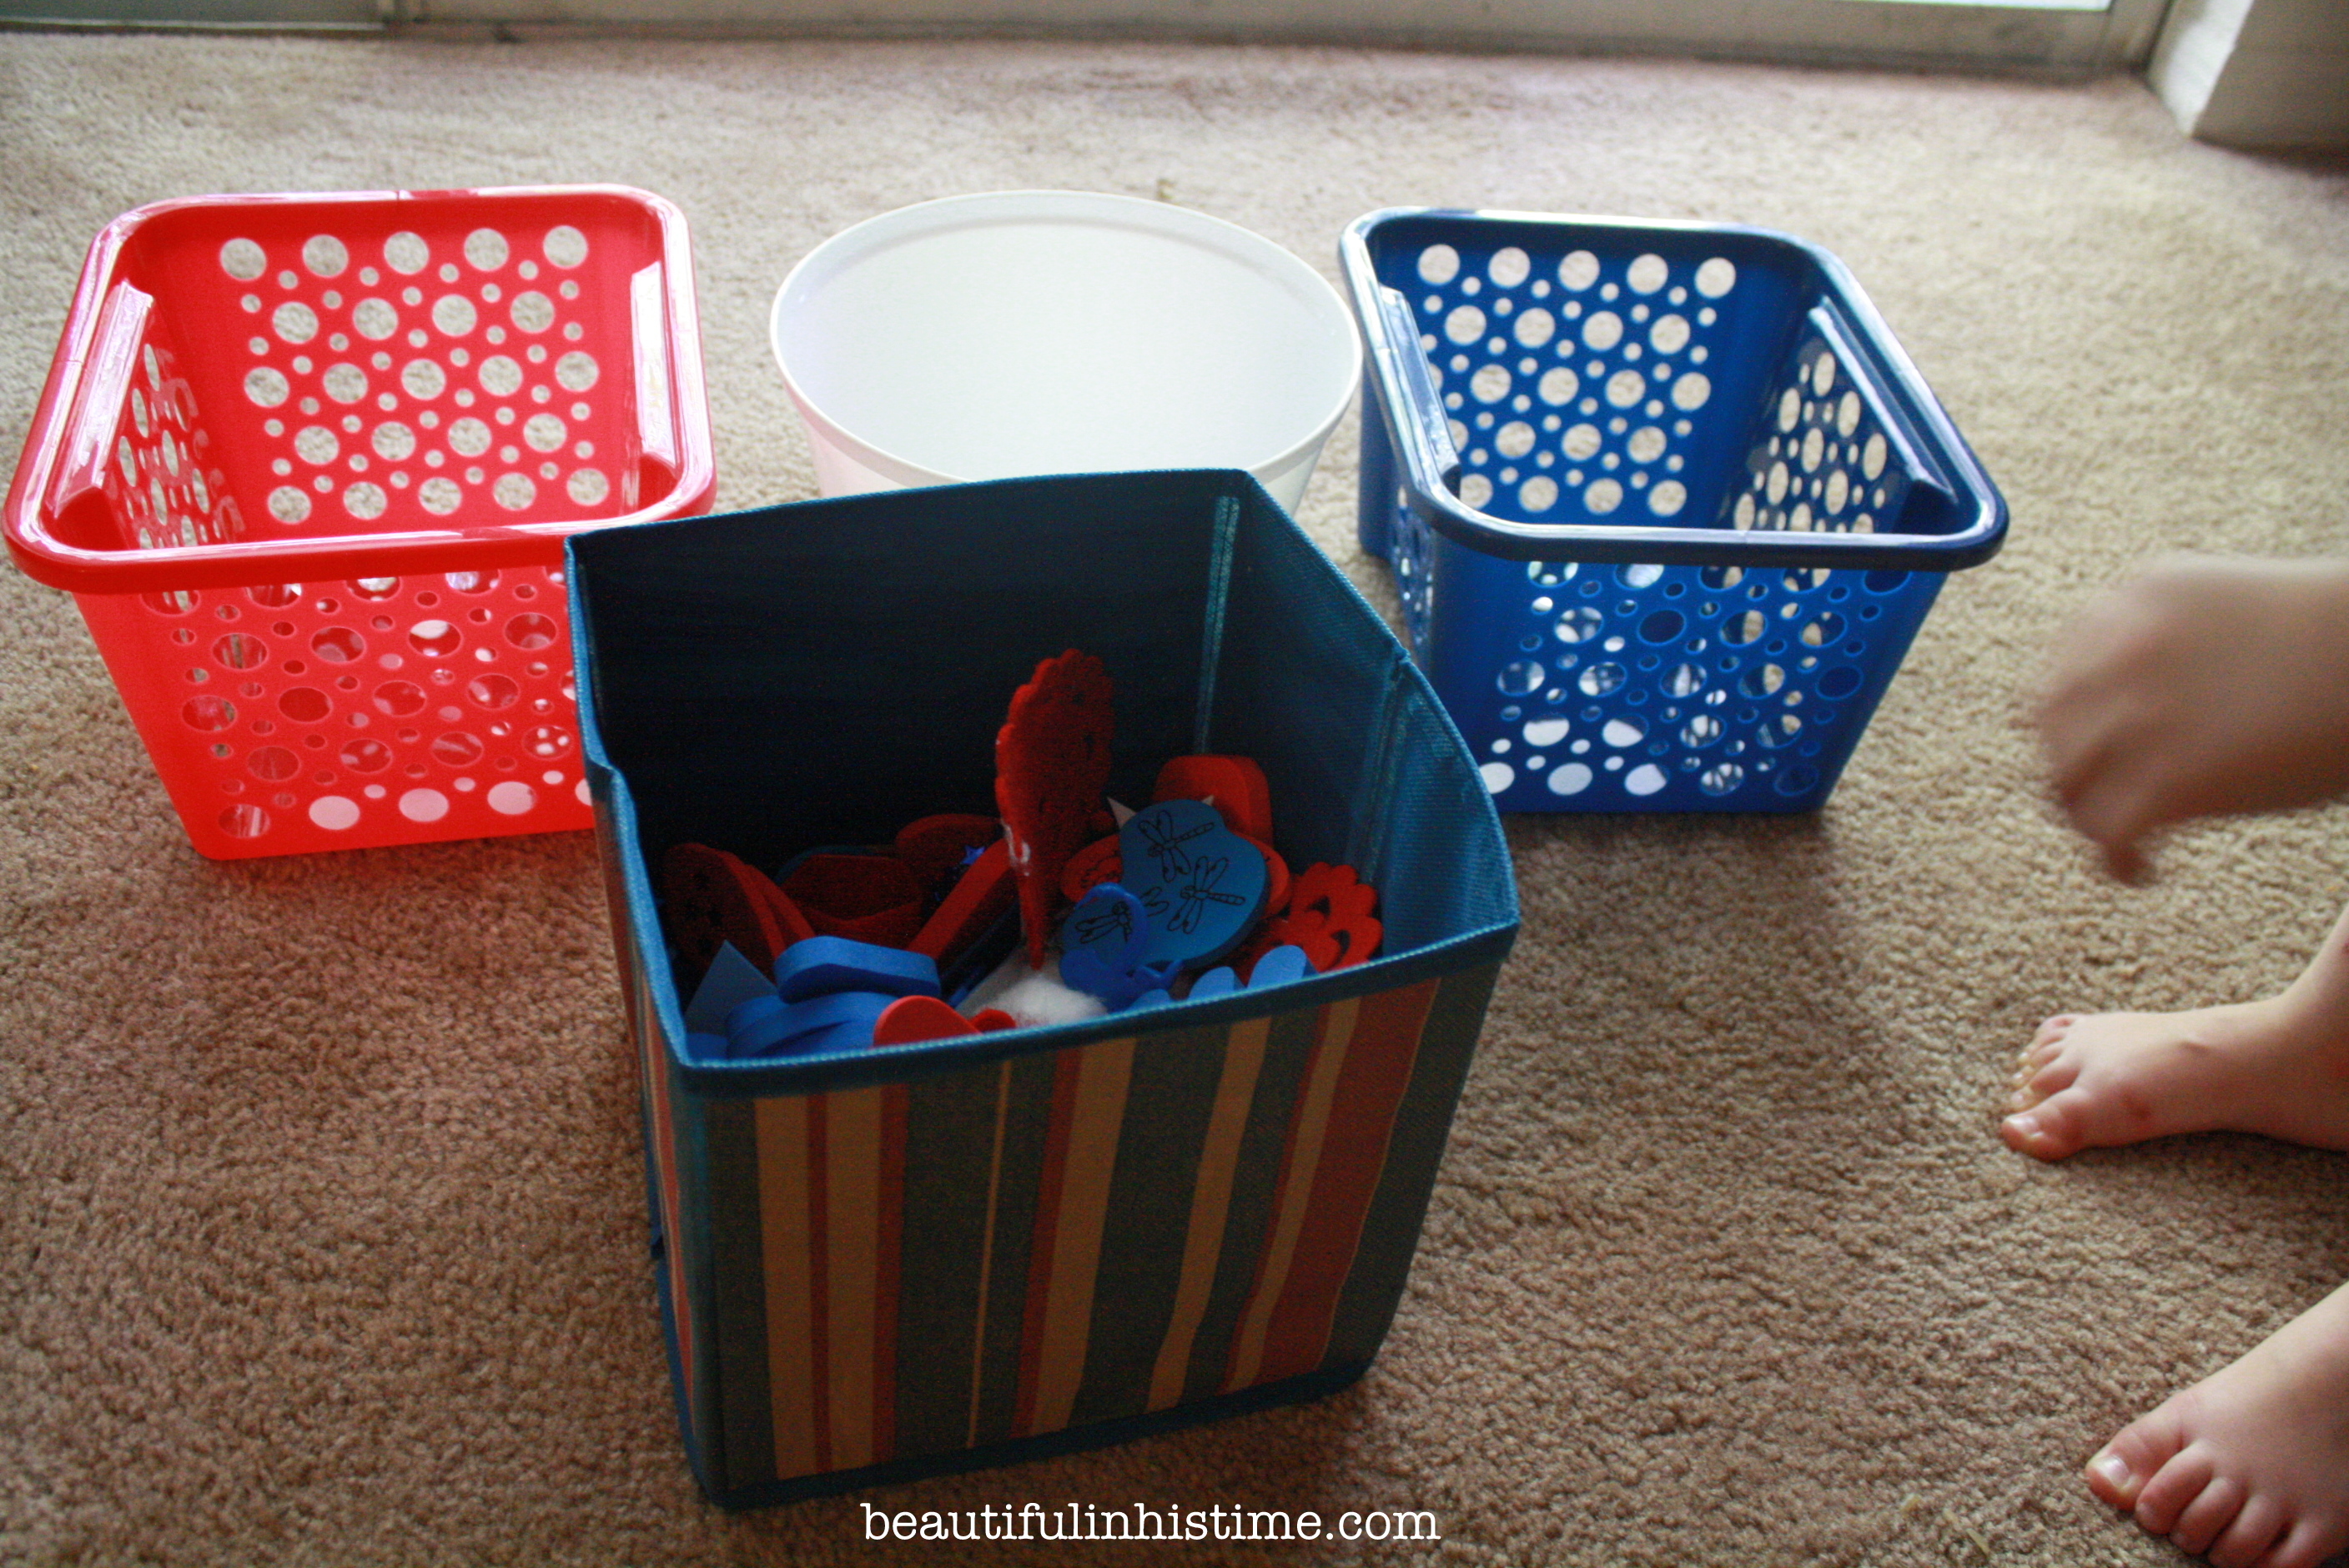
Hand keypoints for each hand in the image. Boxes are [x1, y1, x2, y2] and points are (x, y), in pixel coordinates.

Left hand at [2040, 554, 2348, 881]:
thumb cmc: (2341, 640)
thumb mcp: (2234, 610)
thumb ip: (2172, 643)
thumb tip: (2137, 705)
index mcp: (2135, 601)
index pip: (2066, 668)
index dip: (2074, 718)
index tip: (2092, 747)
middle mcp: (2120, 651)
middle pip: (2052, 726)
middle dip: (2070, 767)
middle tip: (2098, 800)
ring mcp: (2138, 715)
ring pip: (2068, 783)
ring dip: (2086, 818)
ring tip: (2123, 841)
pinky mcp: (2168, 779)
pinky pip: (2107, 833)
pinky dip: (2116, 860)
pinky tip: (2142, 871)